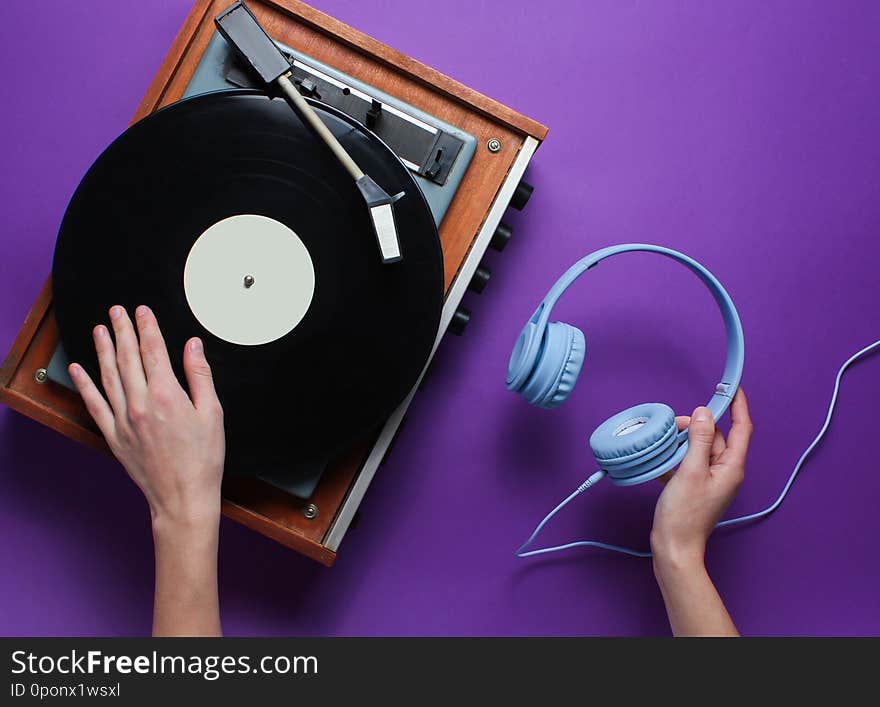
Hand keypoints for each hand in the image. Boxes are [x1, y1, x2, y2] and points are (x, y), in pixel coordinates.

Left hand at [67, 305, 224, 528]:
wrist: (183, 496)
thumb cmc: (203, 459)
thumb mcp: (212, 413)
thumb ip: (200, 375)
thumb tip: (193, 347)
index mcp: (167, 396)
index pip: (153, 351)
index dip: (147, 327)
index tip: (142, 312)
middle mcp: (140, 404)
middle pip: (127, 358)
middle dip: (122, 330)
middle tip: (117, 311)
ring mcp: (124, 420)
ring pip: (109, 376)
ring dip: (103, 350)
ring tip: (100, 330)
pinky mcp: (114, 436)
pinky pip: (95, 405)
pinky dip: (86, 385)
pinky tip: (80, 369)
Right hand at [650, 389, 751, 567]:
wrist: (674, 548)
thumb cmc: (684, 514)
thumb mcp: (690, 471)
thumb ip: (698, 440)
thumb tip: (703, 413)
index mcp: (731, 467)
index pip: (742, 428)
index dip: (738, 405)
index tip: (731, 386)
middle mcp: (725, 472)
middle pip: (716, 437)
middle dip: (696, 425)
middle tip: (674, 422)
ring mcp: (709, 480)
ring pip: (699, 449)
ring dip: (682, 441)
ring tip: (664, 441)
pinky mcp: (695, 487)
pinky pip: (687, 463)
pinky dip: (674, 457)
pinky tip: (659, 459)